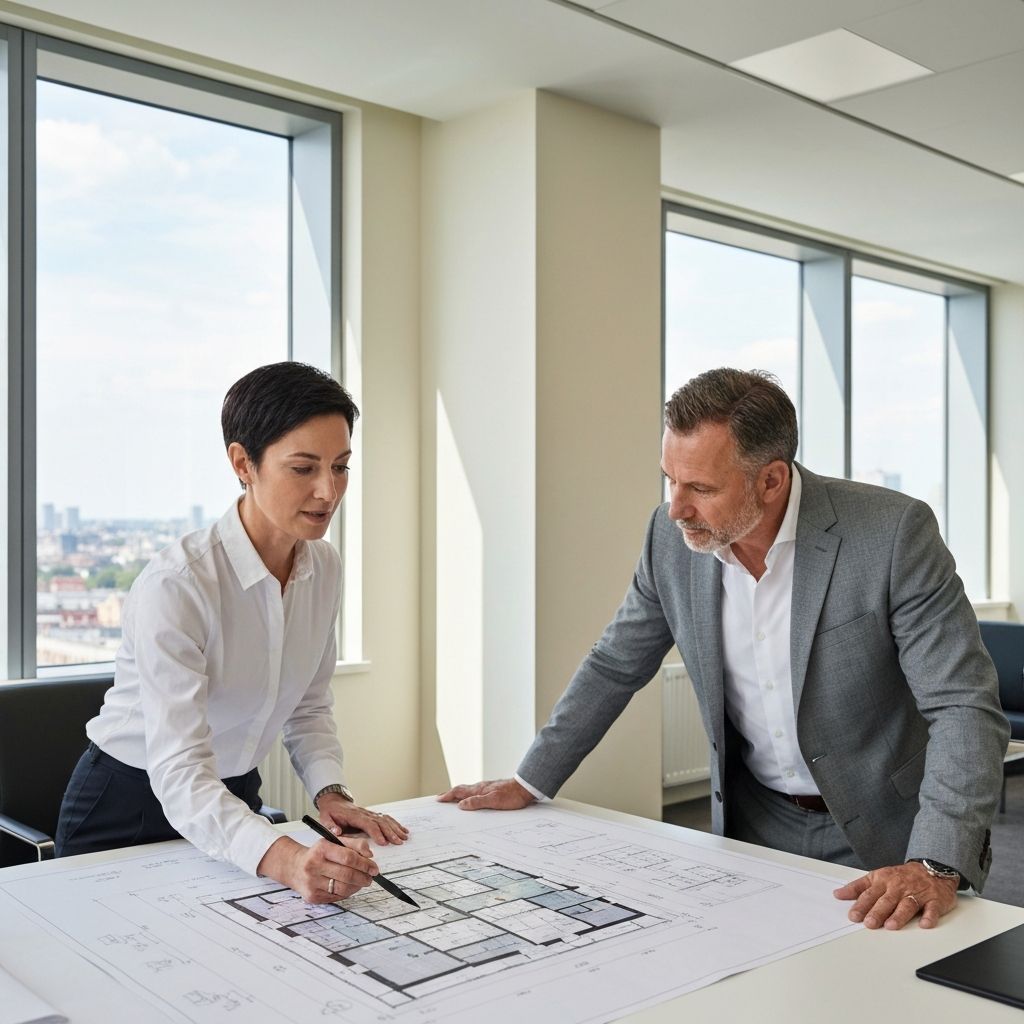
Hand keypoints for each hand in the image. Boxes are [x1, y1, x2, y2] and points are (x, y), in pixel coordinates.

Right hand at [257, 834, 377, 903]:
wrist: (295, 866)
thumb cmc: (319, 853)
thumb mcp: (335, 841)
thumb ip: (355, 844)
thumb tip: (370, 855)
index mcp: (321, 849)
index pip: (348, 857)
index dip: (365, 863)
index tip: (374, 867)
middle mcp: (313, 866)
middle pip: (347, 874)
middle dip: (364, 877)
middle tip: (371, 877)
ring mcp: (312, 883)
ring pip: (343, 888)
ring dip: (357, 886)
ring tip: (363, 882)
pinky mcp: (312, 897)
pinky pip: (336, 897)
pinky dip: (347, 893)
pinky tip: (350, 887)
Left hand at [317, 792, 408, 845]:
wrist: (334, 802)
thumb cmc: (330, 812)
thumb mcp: (325, 818)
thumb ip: (330, 825)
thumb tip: (337, 831)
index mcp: (354, 815)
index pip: (368, 823)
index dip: (376, 832)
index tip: (383, 842)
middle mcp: (364, 813)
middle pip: (380, 822)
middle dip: (390, 832)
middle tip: (398, 842)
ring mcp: (370, 813)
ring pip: (385, 820)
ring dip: (395, 828)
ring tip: (403, 838)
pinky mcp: (372, 815)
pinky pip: (386, 819)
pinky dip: (395, 824)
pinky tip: (402, 830)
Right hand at [437, 778, 535, 810]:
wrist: (525, 788)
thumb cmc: (512, 796)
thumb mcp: (493, 801)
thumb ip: (477, 802)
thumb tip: (460, 804)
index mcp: (479, 790)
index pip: (459, 791)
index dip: (448, 795)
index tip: (438, 799)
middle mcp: (481, 787)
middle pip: (461, 789)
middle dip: (450, 794)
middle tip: (441, 798)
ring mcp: (487, 788)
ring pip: (468, 790)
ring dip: (458, 794)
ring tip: (453, 798)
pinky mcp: (493, 790)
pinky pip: (476, 792)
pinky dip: (468, 795)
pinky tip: (472, 798)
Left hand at [833, 861, 957, 929]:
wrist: (932, 868)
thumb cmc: (901, 876)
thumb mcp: (877, 877)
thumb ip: (858, 887)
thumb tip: (838, 894)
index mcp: (883, 880)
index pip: (870, 894)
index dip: (861, 905)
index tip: (853, 915)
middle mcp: (899, 887)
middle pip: (887, 900)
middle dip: (877, 912)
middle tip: (869, 923)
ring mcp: (917, 893)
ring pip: (907, 904)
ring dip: (899, 915)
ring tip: (890, 925)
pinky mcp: (934, 900)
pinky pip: (932, 909)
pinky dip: (929, 916)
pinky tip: (925, 924)